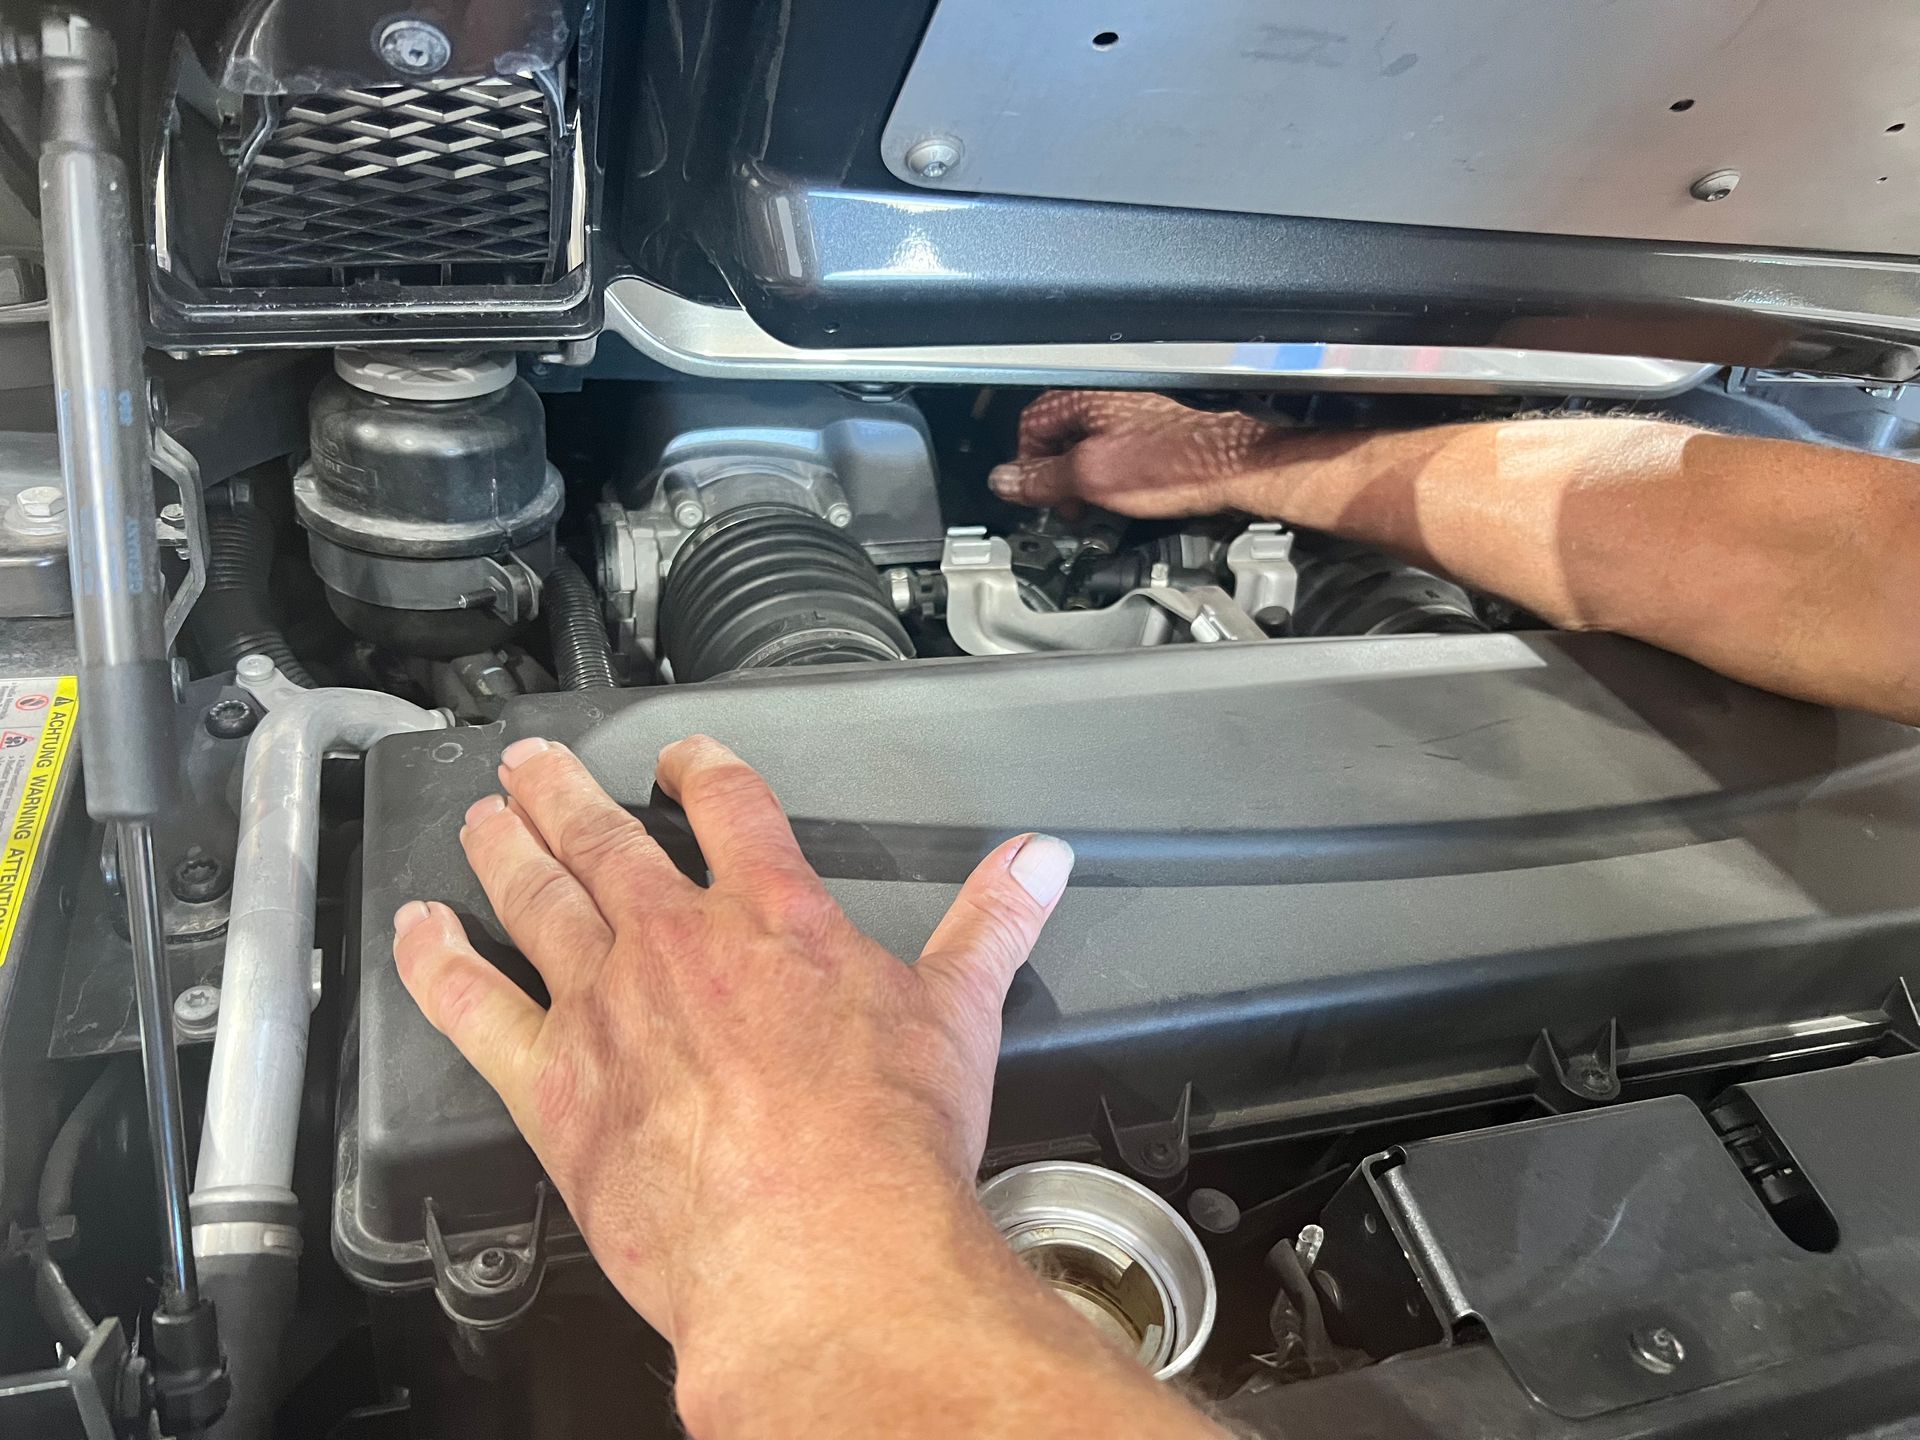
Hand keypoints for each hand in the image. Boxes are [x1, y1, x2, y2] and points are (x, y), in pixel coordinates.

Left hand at [390, 735, 1074, 1344]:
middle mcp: (677, 941)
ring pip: (535, 897)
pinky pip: (473, 1006)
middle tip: (533, 762)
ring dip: (503, 846)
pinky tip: (417, 931)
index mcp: (773, 916)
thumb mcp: (961, 1015)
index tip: (682, 755)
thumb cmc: (885, 1147)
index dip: (701, 766)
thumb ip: (992, 924)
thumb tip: (1039, 862)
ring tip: (482, 814)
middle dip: (566, 791)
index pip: (729, 806)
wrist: (818, 1251)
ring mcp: (605, 1006)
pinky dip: (436, 961)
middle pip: (605, 836)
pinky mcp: (553, 1085)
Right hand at [989, 389, 1292, 516]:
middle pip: (1058, 435)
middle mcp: (1108, 400)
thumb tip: (1005, 481)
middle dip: (1053, 473)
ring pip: (1088, 445)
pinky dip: (1108, 476)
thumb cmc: (1177, 463)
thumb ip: (1042, 479)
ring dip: (1081, 478)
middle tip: (1060, 505)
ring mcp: (1133, 415)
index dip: (1025, 463)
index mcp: (1086, 399)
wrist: (1234, 464)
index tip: (1031, 494)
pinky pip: (1115, 452)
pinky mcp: (1155, 434)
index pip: (1031, 424)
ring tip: (1090, 505)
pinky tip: (1120, 496)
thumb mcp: (1092, 477)